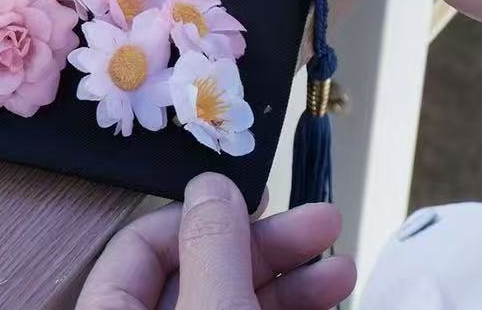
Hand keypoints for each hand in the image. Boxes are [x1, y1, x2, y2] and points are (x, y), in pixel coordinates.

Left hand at [78, 174, 355, 309]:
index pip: (138, 248)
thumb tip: (211, 183)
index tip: (262, 201)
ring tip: (344, 272)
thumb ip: (212, 250)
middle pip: (195, 275)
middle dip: (266, 247)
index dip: (202, 218)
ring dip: (289, 284)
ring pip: (229, 306)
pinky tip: (327, 301)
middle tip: (326, 225)